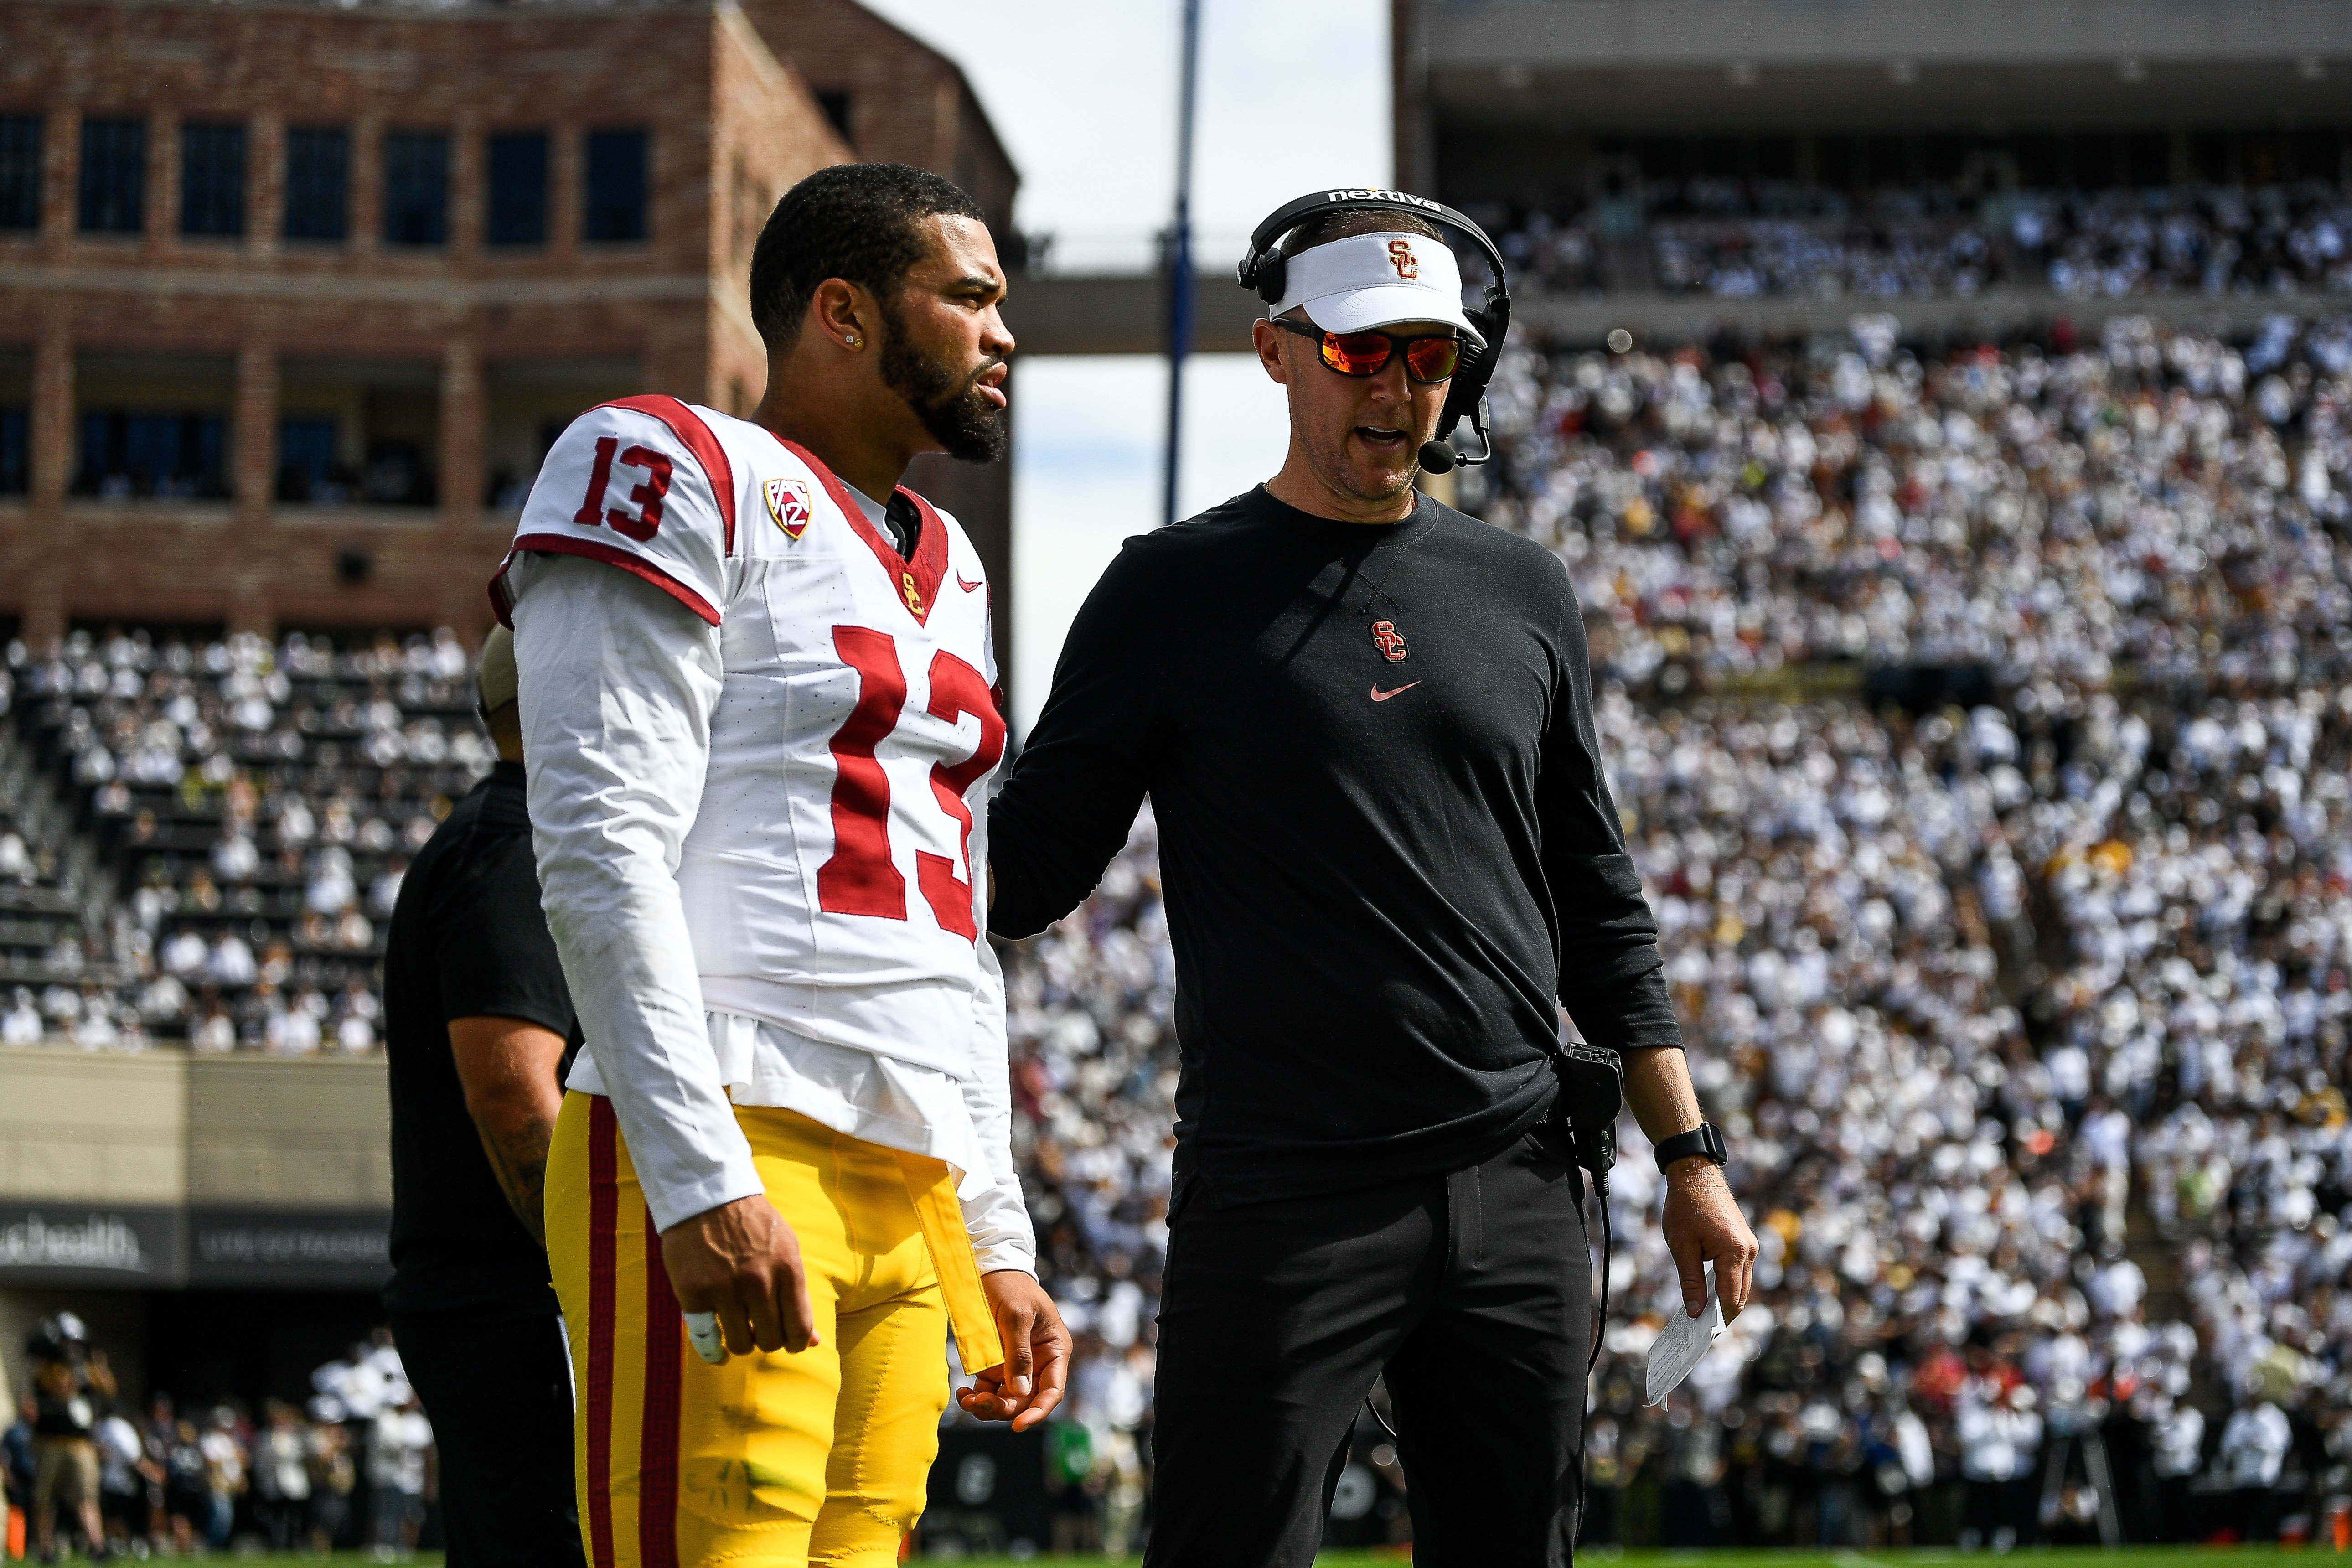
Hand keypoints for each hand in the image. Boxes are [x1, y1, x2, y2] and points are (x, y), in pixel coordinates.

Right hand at [661, 1195, 819, 1354]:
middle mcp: (758, 1282)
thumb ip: (798, 1294)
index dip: (796, 1343)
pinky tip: (718, 1353)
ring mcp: (725, 1289)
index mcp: (787, 1269)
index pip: (799, 1327)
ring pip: (741, 1344)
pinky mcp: (694, 1294)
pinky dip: (713, 1353)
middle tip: (761, 1330)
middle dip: (768, 1340)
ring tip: (740, 1331)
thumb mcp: (786, 1250)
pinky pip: (706, 1340)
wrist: (707, 1197)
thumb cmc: (752, 1224)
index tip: (790, 1343)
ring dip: (743, 1343)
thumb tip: (814, 1342)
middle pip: (771, 1340)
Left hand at [955, 1270, 1069, 1431]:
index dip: (1038, 1411)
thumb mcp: (1017, 1316)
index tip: (1018, 1425)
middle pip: (1026, 1400)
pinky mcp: (996, 1364)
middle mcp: (1039, 1362)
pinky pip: (989, 1389)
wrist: (989, 1268)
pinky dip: (977, 1395)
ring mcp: (1016, 1365)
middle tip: (979, 1403)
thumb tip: (1020, 1392)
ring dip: (987, 1406)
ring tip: (967, 1399)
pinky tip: (963, 1392)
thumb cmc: (1011, 1287)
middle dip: (1004, 1408)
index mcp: (1055, 1350)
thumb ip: (1019, 1354)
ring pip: (1006, 1399)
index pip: (1052, 1391)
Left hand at [1660, 1157, 1757, 1321]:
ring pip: (1741, 1285)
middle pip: (1739, 1295)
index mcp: (1735, 1252)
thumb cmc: (1686, 1208)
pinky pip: (1739, 1271)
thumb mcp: (1682, 1247)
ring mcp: (1750, 1246)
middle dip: (1721, 1313)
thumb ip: (1691, 1281)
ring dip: (1724, 1299)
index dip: (1717, 1319)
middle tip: (1698, 1329)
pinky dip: (1727, 1284)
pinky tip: (1708, 1293)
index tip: (1701, 1335)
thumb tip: (1695, 1312)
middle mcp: (1749, 1251)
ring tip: (1701, 1314)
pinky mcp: (1745, 1242)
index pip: (1730, 1298)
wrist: (1696, 1176)